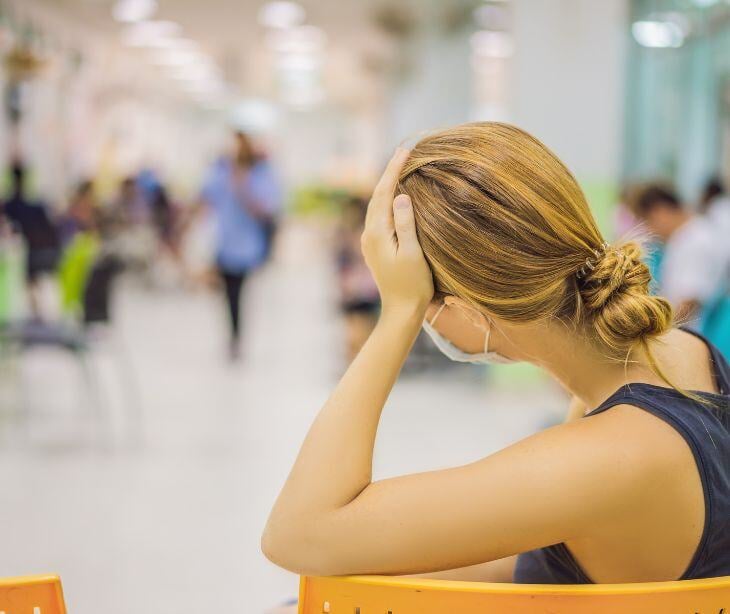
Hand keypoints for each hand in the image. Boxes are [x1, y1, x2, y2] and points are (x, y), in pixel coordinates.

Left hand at [361, 148, 433, 318]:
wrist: (401, 311)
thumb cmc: (413, 285)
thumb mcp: (413, 253)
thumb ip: (405, 224)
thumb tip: (400, 195)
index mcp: (377, 233)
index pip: (384, 192)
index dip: (393, 169)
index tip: (405, 149)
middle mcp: (369, 234)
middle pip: (377, 196)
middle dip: (389, 172)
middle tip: (404, 152)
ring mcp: (370, 241)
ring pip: (377, 205)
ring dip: (387, 186)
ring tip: (400, 168)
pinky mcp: (376, 247)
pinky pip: (380, 216)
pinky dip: (388, 201)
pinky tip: (397, 196)